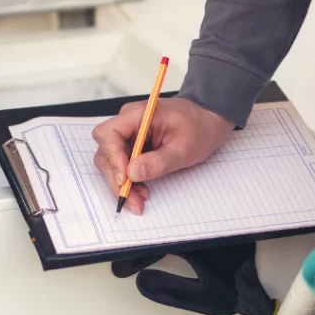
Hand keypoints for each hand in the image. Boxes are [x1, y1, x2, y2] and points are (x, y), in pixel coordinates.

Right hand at [91, 97, 233, 213]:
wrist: (208, 120)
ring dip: (121, 183)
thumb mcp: (184, 149)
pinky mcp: (131, 145)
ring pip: (111, 162)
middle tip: (132, 199)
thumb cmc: (199, 127)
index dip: (112, 157)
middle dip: (116, 178)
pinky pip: (122, 165)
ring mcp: (128, 134)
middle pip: (106, 151)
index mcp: (138, 114)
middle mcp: (128, 122)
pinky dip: (128, 181)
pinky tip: (141, 191)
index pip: (109, 133)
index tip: (125, 178)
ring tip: (139, 199)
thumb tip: (132, 173)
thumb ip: (158, 161)